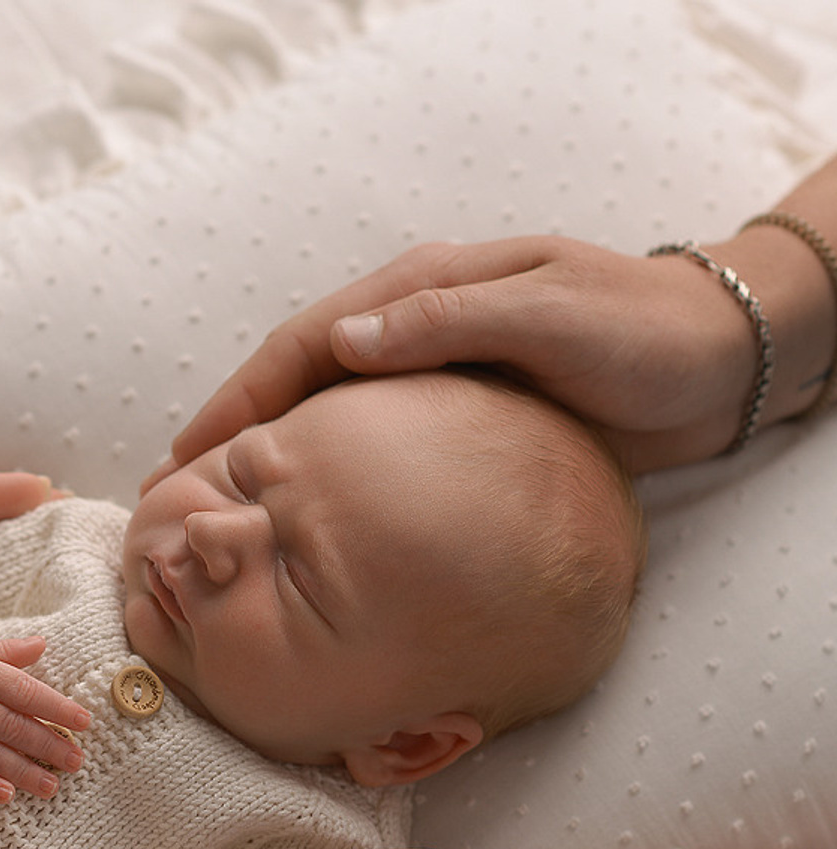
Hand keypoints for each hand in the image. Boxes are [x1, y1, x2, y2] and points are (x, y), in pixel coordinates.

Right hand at [0, 612, 88, 802]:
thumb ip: (2, 651)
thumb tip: (43, 645)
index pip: (25, 691)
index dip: (57, 708)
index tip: (84, 723)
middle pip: (12, 726)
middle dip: (47, 745)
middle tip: (76, 762)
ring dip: (22, 771)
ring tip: (51, 786)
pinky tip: (5, 794)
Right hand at [162, 236, 760, 480]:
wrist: (718, 362)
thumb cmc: (641, 334)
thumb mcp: (551, 312)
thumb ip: (448, 320)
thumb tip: (340, 339)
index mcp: (423, 292)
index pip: (304, 344)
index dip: (239, 400)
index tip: (186, 453)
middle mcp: (415, 329)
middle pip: (298, 381)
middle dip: (232, 432)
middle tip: (172, 490)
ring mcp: (432, 376)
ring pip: (326, 418)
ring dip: (268, 458)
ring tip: (220, 508)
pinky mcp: (456, 419)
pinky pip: (370, 449)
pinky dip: (324, 478)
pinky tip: (302, 515)